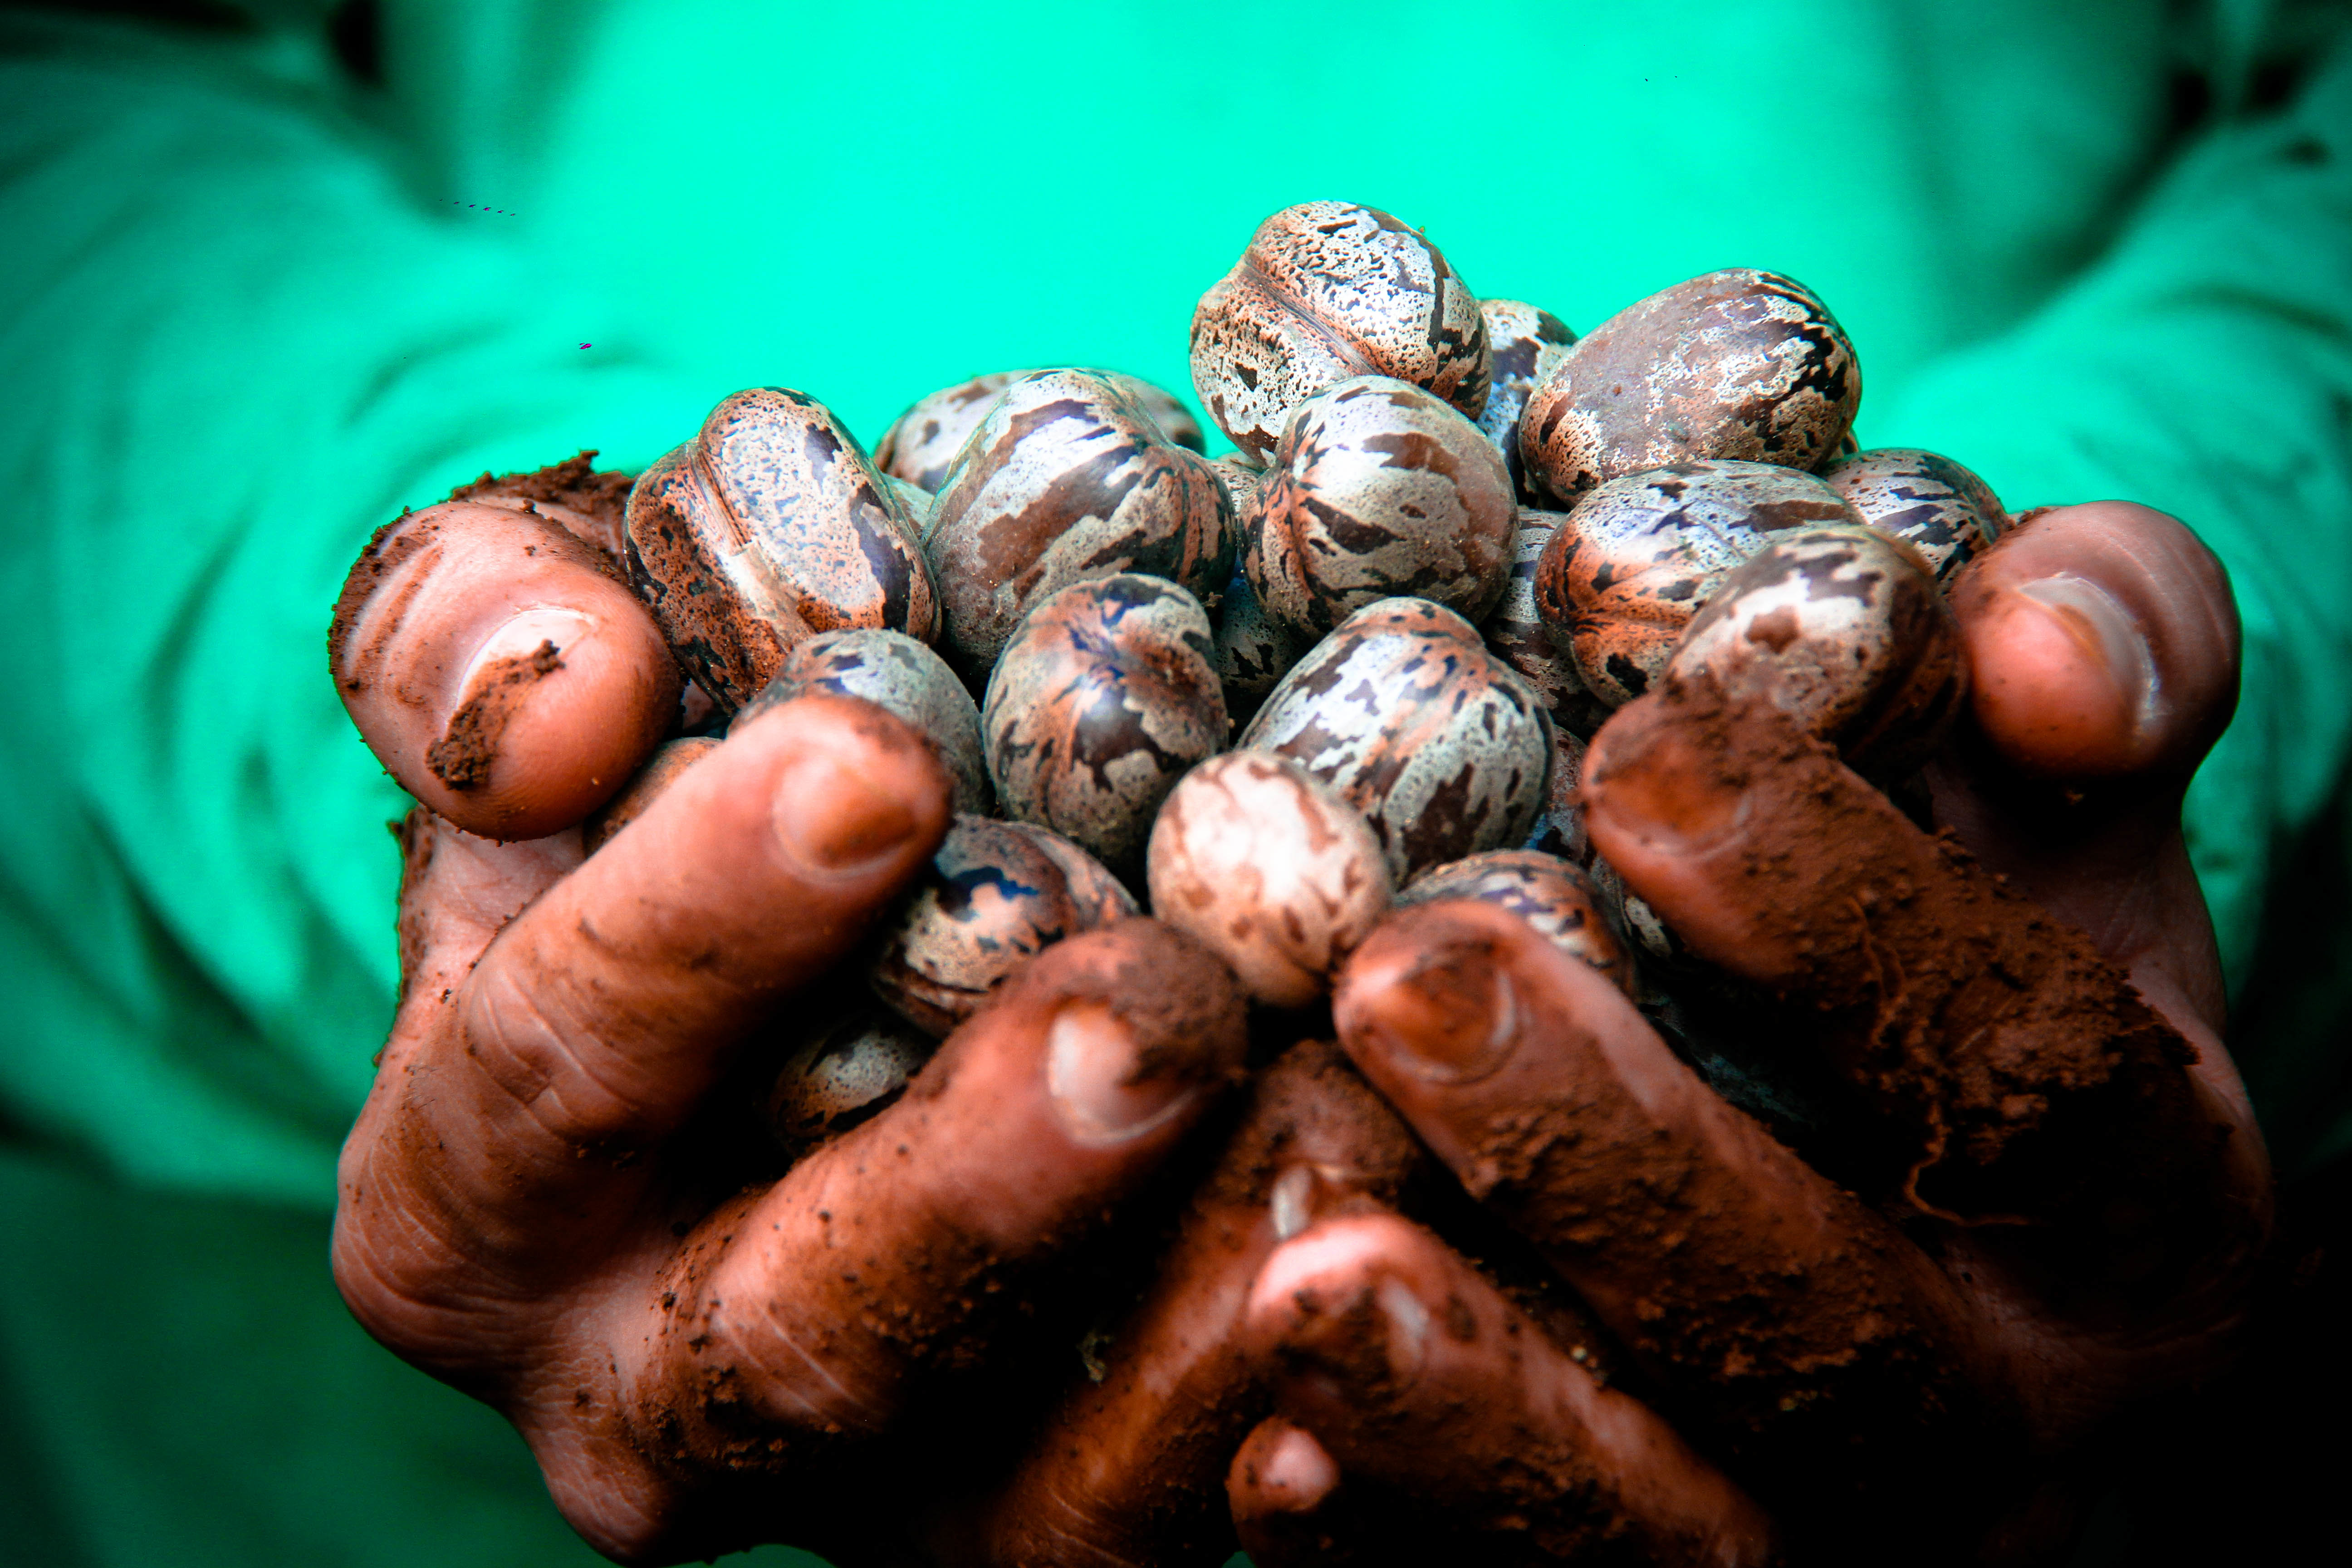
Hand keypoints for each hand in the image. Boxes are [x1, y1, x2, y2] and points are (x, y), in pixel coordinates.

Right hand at [327, 480, 1249, 1563]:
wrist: (787, 926)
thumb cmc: (655, 747)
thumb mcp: (519, 628)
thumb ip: (468, 631)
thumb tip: (557, 709)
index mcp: (477, 1192)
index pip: (558, 1077)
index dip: (695, 928)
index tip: (869, 774)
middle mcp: (653, 1388)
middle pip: (802, 1336)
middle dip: (979, 1181)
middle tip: (1150, 1015)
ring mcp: (865, 1487)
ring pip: (1022, 1498)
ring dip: (1197, 1318)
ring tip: (1345, 1118)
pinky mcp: (1042, 1511)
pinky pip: (1171, 1523)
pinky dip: (1294, 1428)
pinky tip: (1404, 1294)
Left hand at [1222, 502, 2270, 1563]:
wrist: (1936, 1177)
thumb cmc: (1979, 932)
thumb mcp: (2065, 794)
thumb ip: (2105, 652)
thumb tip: (2040, 649)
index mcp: (2137, 1200)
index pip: (2019, 1065)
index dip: (1838, 911)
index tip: (1635, 756)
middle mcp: (2009, 1410)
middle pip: (1837, 1330)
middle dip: (1608, 1152)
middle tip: (1406, 979)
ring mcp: (1841, 1540)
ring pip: (1685, 1535)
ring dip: (1479, 1412)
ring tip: (1304, 1269)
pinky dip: (1402, 1541)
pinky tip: (1267, 1460)